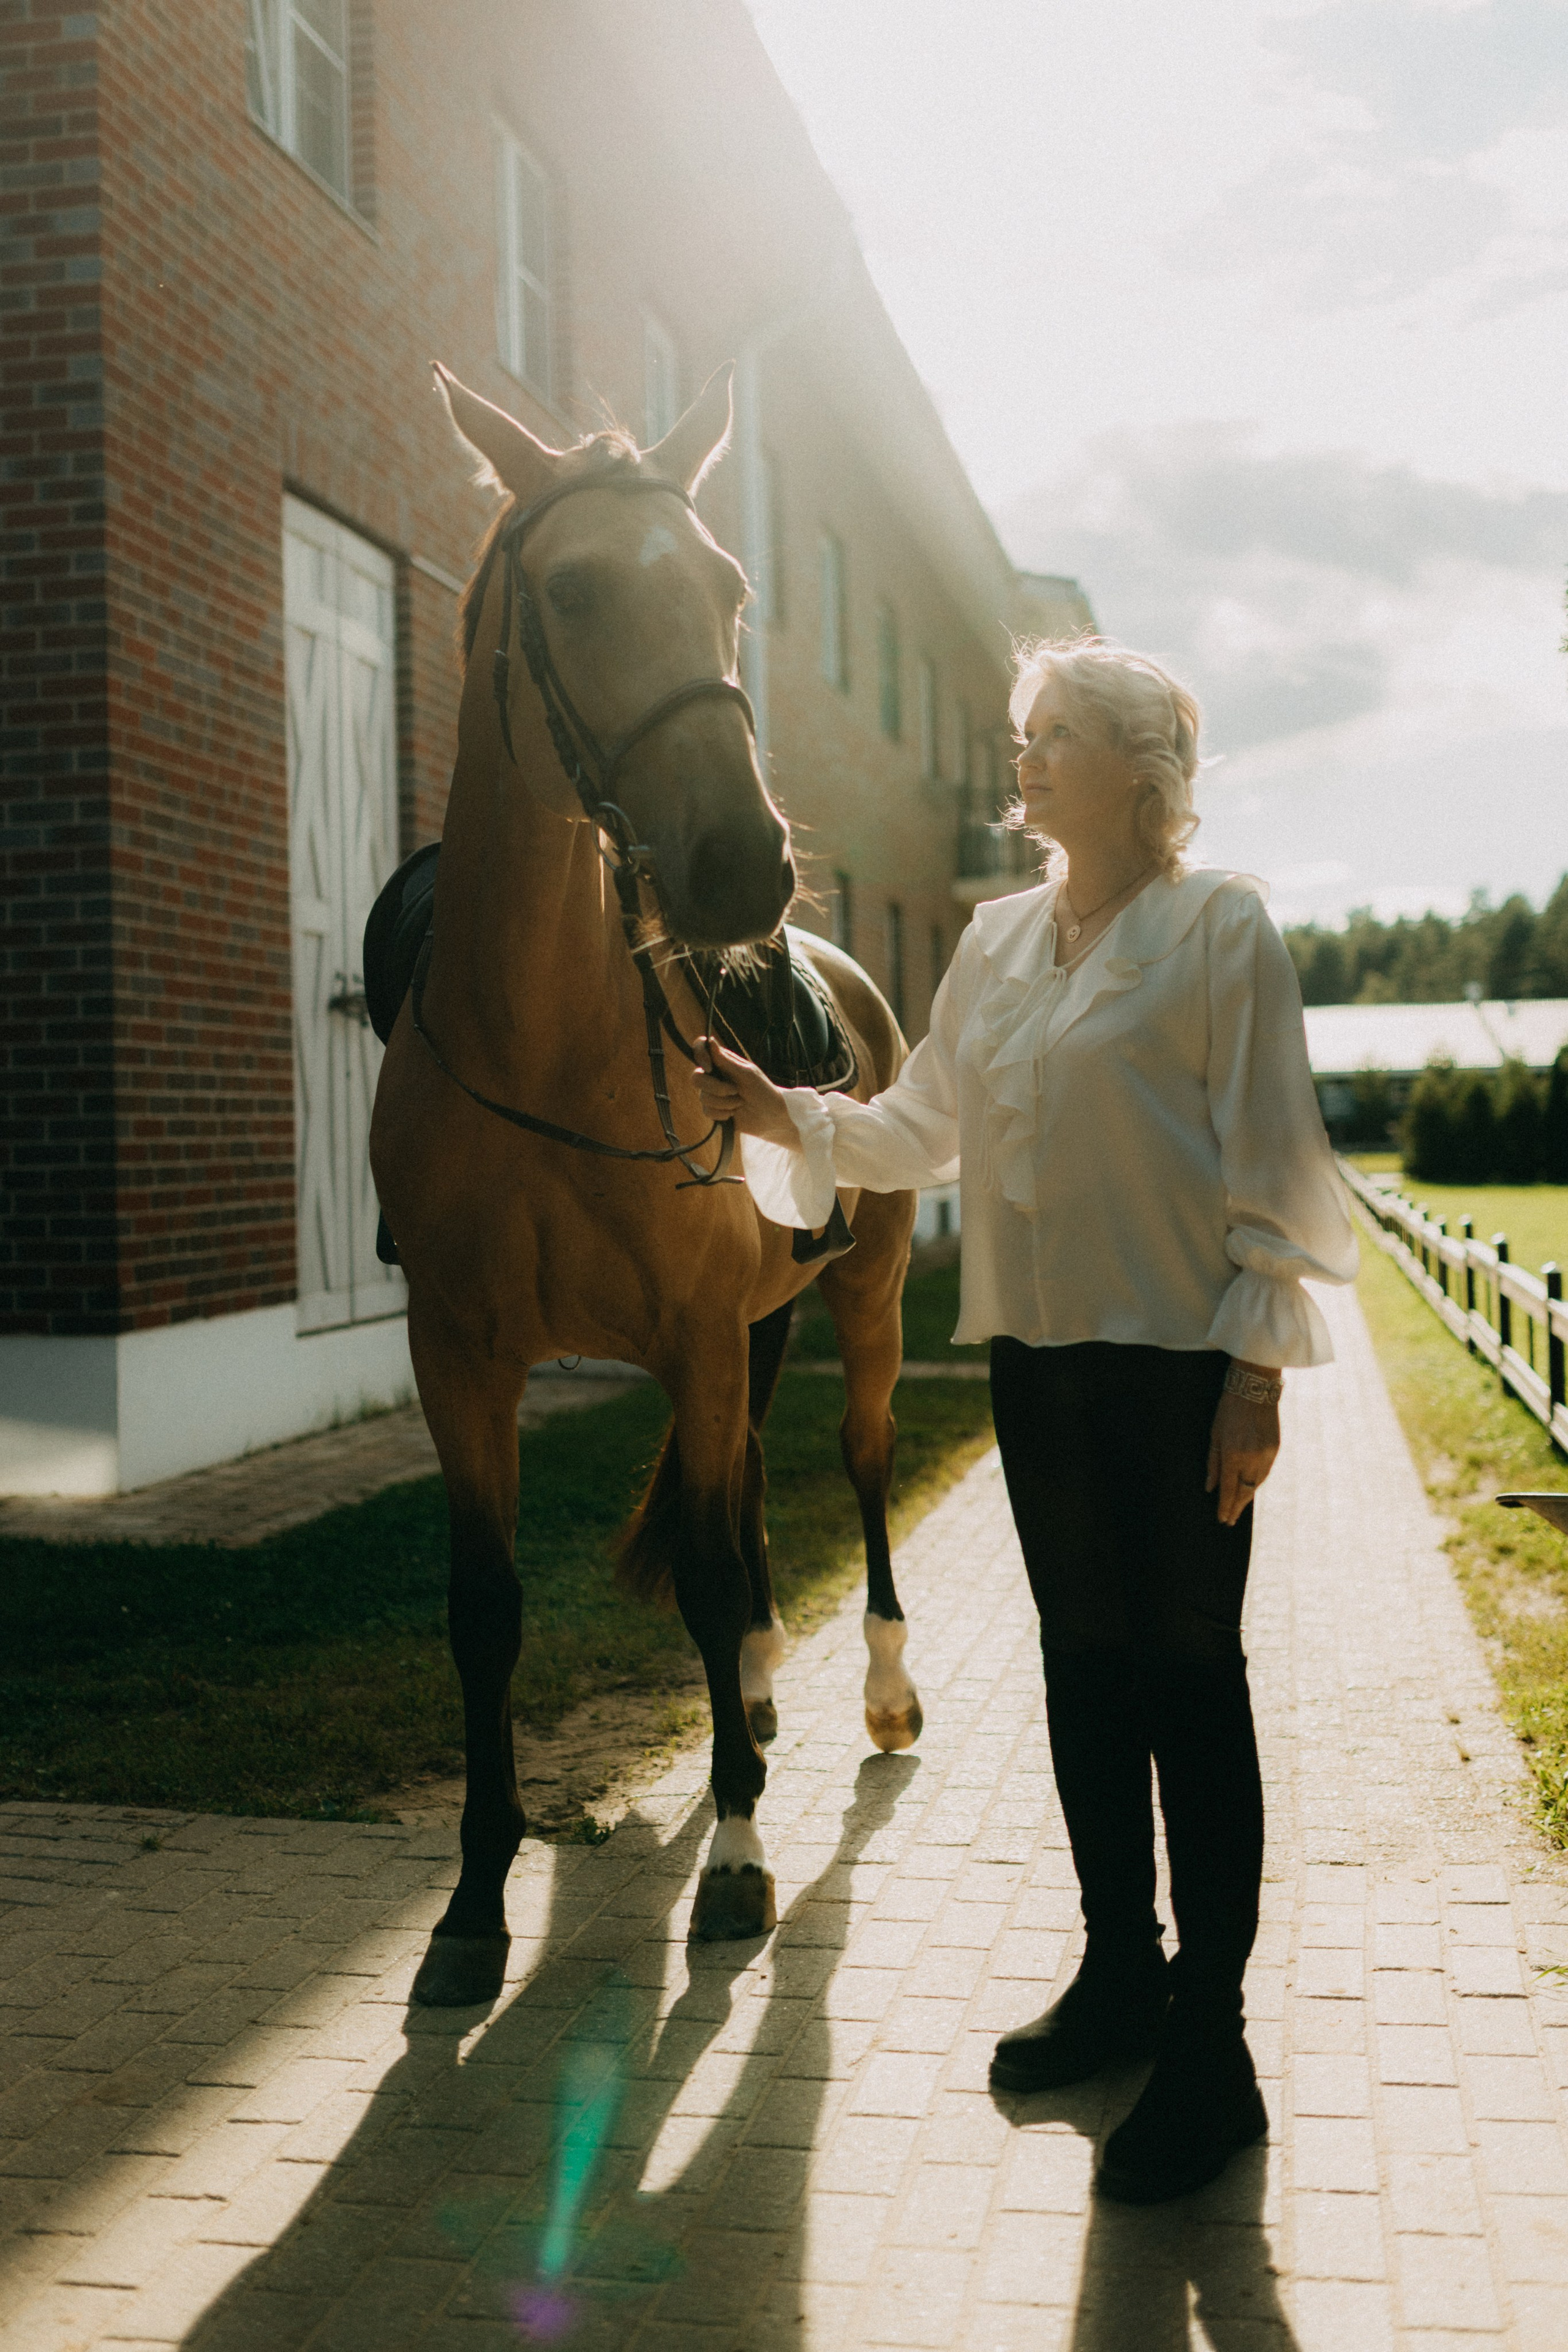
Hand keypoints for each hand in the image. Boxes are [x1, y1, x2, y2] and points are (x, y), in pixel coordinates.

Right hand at [693, 1034, 799, 1146]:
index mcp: (722, 1063)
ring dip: (726, 1103)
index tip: (709, 1067)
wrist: (771, 1116)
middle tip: (735, 1091)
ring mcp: (712, 1094)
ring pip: (703, 1097)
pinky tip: (734, 1113)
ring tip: (740, 1103)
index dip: (700, 1055)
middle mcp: (714, 1076)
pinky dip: (723, 1114)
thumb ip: (726, 1061)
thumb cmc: (763, 1091)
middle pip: (696, 1078)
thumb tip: (710, 1041)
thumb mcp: (747, 1073)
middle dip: (717, 1088)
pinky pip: (707, 1111)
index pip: (701, 1049)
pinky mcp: (713, 1111)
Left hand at [1205, 1382, 1280, 1525]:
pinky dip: (1257, 1483)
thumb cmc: (1228, 1410)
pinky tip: (1250, 1487)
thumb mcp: (1214, 1434)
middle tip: (1230, 1520)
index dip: (1225, 1506)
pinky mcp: (1275, 1449)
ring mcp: (1266, 1455)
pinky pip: (1265, 1473)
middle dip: (1236, 1507)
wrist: (1255, 1389)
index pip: (1228, 1489)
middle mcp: (1251, 1459)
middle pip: (1244, 1492)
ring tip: (1238, 1506)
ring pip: (1256, 1485)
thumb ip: (1212, 1462)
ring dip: (1247, 1496)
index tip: (1222, 1519)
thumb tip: (1209, 1487)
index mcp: (1232, 1455)